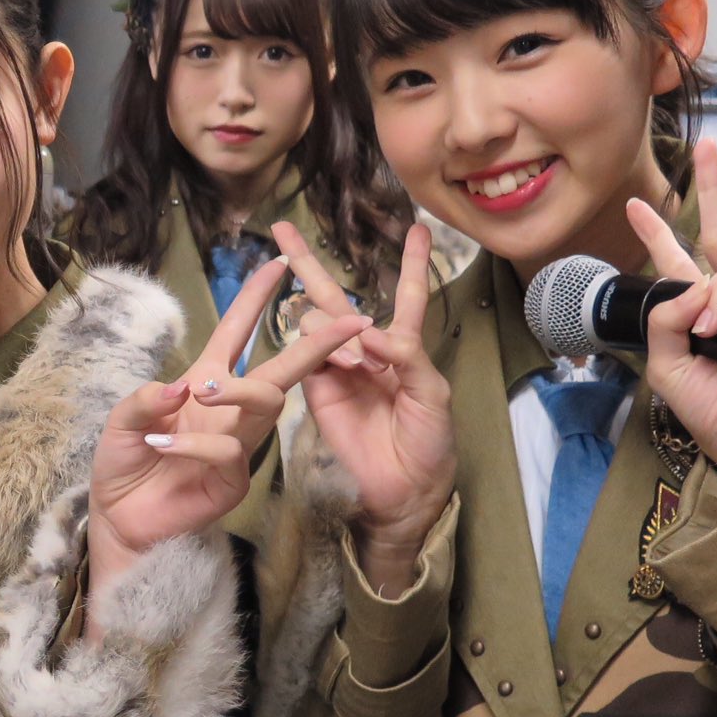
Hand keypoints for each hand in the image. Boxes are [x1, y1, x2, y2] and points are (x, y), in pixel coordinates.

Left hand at [85, 253, 368, 629]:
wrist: (119, 519)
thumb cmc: (124, 463)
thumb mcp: (123, 420)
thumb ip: (146, 399)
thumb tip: (182, 383)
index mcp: (204, 383)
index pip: (236, 333)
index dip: (255, 299)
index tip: (278, 263)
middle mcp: (227, 410)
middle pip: (280, 370)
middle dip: (313, 344)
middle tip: (347, 321)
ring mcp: (236, 446)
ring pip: (265, 404)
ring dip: (237, 390)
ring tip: (200, 391)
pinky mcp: (232, 480)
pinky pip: (227, 452)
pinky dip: (193, 442)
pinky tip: (162, 441)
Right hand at [273, 221, 456, 585]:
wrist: (401, 489)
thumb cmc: (429, 443)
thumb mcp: (433, 396)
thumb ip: (408, 357)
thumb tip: (369, 330)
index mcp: (403, 349)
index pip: (407, 296)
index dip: (412, 263)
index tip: (417, 228)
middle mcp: (365, 350)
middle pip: (334, 296)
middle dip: (308, 261)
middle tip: (282, 228)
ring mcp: (335, 367)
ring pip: (318, 322)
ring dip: (337, 330)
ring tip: (361, 367)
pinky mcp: (314, 387)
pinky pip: (306, 353)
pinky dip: (320, 347)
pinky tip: (341, 362)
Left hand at [625, 138, 716, 472]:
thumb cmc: (713, 411)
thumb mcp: (667, 363)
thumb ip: (664, 317)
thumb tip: (692, 283)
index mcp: (698, 311)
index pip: (679, 263)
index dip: (658, 233)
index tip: (637, 205)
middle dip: (714, 191)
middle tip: (707, 150)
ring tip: (713, 321)